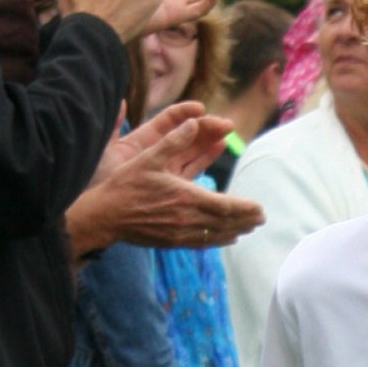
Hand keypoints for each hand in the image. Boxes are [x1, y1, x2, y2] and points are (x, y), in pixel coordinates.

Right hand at [66, 105, 264, 253]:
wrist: (106, 215)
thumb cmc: (126, 184)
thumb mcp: (149, 156)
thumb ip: (173, 140)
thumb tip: (194, 123)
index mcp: (185, 197)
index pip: (224, 205)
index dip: (245, 208)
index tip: (259, 208)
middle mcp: (186, 219)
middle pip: (225, 224)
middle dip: (245, 221)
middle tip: (261, 219)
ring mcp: (179, 233)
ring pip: (215, 236)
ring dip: (235, 232)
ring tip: (248, 229)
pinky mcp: (172, 242)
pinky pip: (202, 243)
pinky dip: (218, 240)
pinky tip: (226, 239)